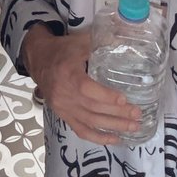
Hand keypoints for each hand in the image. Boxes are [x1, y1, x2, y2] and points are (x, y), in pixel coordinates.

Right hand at [22, 27, 140, 143]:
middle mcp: (64, 93)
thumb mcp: (79, 41)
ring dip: (113, 127)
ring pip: (90, 122)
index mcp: (68, 73)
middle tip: (138, 114)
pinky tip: (115, 139)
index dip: (105, 96)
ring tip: (134, 127)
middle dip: (118, 113)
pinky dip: (98, 138)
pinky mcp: (63, 115)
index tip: (124, 99)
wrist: (38, 60)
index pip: (86, 88)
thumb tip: (125, 37)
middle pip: (93, 108)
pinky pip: (81, 130)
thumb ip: (101, 41)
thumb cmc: (62, 50)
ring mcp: (63, 107)